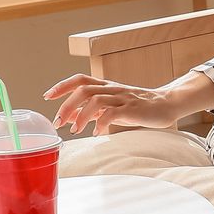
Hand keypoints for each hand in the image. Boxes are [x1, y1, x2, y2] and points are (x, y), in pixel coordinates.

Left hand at [44, 71, 213, 135]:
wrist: (166, 105)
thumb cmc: (138, 107)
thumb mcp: (112, 107)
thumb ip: (93, 111)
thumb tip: (72, 118)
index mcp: (105, 86)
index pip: (79, 80)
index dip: (62, 86)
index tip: (47, 96)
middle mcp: (111, 88)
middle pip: (83, 89)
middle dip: (66, 105)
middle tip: (58, 122)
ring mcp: (122, 97)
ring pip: (95, 100)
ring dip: (81, 116)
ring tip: (76, 130)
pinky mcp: (132, 108)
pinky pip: (112, 113)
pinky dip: (101, 124)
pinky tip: (97, 133)